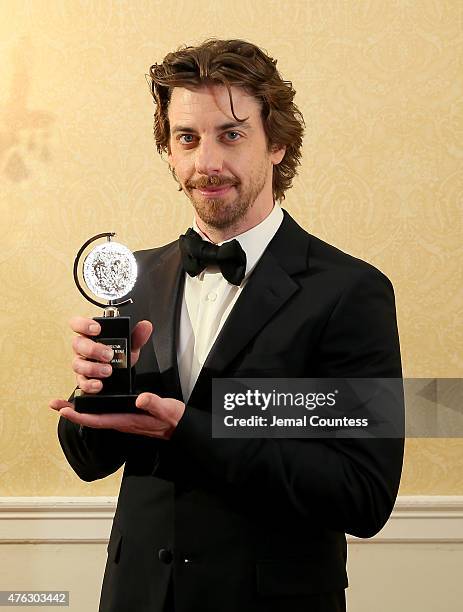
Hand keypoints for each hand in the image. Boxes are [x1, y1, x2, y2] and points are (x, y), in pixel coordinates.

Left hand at [50, 393, 185, 439]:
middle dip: (73, 412)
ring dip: (81, 410)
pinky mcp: (128, 415)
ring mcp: (124, 419)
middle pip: (92, 419)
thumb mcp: (167, 409)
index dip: (79, 416)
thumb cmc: (174, 419)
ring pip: (97, 416)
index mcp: (128, 421)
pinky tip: (90, 401)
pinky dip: (94, 407)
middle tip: (55, 403)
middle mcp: (122, 422)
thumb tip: (139, 399)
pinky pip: (105, 413)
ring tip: (66, 402)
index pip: (98, 420)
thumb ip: (154, 403)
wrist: (181, 427)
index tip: (64, 410)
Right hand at [68, 316, 152, 394]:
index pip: (78, 324)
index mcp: (91, 336)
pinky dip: (90, 384)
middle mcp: (83, 349)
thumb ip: (137, 336)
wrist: (121, 377)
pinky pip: (81, 383)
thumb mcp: (130, 346)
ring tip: (108, 370)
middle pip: (77, 344)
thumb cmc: (120, 357)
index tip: (97, 329)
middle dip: (93, 349)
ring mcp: (82, 364)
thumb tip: (146, 326)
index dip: (83, 324)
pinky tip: (99, 384)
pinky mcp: (83, 380)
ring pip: (78, 364)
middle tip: (109, 354)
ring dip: (93, 368)